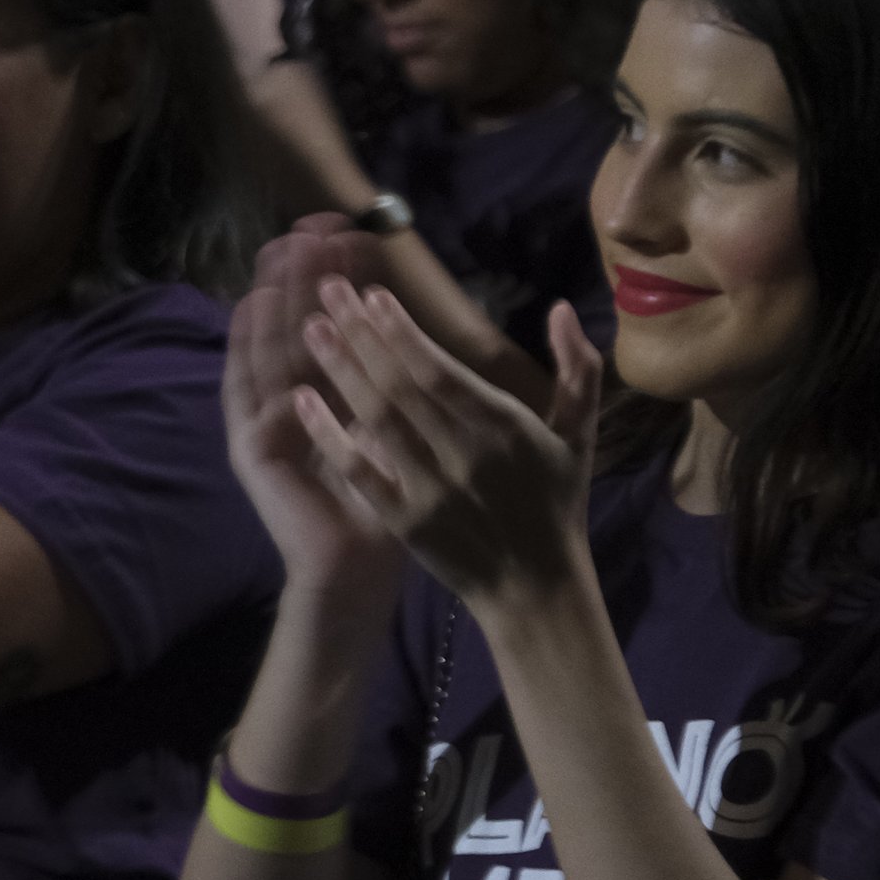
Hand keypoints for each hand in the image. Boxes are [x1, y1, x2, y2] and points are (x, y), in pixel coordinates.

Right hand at [220, 224, 407, 597]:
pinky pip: (246, 385)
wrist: (357, 567)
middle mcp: (289, 401)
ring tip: (284, 250)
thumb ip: (390, 380)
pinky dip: (247, 345)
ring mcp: (265, 420)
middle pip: (293, 324)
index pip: (331, 325)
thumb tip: (404, 325)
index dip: (337, 280)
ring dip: (275, 296)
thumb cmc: (388, 502)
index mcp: (326, 396)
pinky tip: (254, 306)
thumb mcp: (396, 428)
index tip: (352, 234)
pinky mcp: (252, 444)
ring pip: (268, 345)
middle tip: (314, 225)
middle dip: (303, 274)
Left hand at [292, 284, 603, 617]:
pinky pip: (359, 470)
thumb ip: (578, 370)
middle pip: (399, 386)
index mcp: (505, 429)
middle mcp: (464, 456)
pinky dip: (330, 435)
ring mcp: (429, 489)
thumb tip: (563, 308)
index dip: (402, 332)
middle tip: (326, 292)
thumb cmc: (555, 502)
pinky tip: (301, 400)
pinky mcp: (403, 520)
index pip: (441, 372)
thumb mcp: (579, 436)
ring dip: (339, 372)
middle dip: (361, 335)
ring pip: (376, 421)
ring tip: (311, 329)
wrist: (534, 588)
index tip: (372, 295)